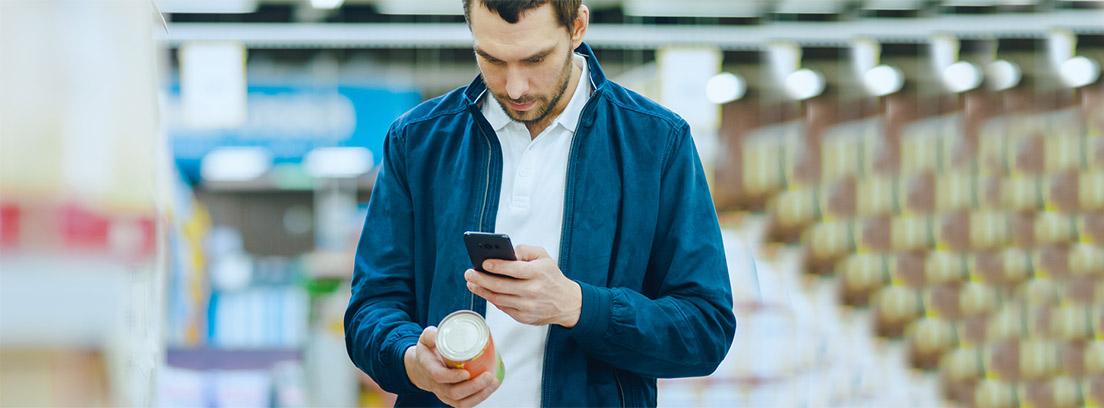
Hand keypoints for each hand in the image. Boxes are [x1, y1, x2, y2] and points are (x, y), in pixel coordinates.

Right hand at [404, 326, 499, 406]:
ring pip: (461, 402)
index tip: (466, 372)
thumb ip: (432, 334)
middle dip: (473, 386)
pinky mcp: (452, 399)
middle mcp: (437, 385)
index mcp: (429, 368)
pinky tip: (491, 388)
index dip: (453, 376)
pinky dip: (480, 398)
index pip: (438, 376)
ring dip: (480, 395)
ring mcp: (444, 394)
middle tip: (488, 375)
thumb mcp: (425, 339)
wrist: (421, 369)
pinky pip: (465, 404)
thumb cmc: (427, 353)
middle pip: (454, 393)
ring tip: (493, 383)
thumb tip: (446, 330)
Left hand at [465, 244, 581, 327]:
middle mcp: (533, 291)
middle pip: (502, 286)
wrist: (567, 303)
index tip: (483, 262)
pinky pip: (503, 308)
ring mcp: (528, 306)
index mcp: (538, 274)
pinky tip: (484, 292)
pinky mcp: (524, 317)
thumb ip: (525, 250)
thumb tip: (507, 252)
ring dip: (481, 291)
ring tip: (471, 283)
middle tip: (469, 273)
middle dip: (481, 279)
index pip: (515, 270)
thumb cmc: (551, 277)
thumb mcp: (543, 257)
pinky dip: (492, 300)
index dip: (497, 266)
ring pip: (499, 299)